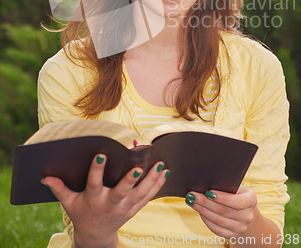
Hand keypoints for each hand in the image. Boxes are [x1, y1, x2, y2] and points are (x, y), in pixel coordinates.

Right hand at [42, 154, 169, 247]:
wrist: (95, 236)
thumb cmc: (82, 213)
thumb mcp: (69, 203)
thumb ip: (59, 189)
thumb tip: (45, 176)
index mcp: (93, 199)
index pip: (94, 182)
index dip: (97, 169)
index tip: (101, 155)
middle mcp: (110, 204)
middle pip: (121, 191)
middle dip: (129, 181)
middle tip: (137, 168)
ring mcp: (124, 208)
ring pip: (140, 194)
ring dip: (151, 179)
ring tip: (160, 165)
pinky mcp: (134, 210)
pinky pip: (148, 197)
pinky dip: (157, 185)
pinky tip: (165, 172)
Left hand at [185, 185, 256, 240]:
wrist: (245, 212)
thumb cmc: (237, 194)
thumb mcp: (237, 187)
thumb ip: (226, 184)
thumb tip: (207, 181)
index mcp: (251, 200)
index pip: (238, 202)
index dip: (223, 198)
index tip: (208, 192)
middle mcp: (248, 216)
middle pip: (224, 211)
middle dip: (206, 202)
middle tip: (192, 195)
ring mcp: (241, 227)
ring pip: (218, 220)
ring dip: (202, 210)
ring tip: (192, 201)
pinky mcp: (232, 235)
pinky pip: (217, 230)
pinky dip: (206, 220)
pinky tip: (199, 212)